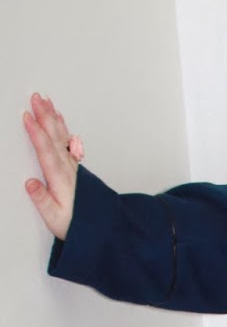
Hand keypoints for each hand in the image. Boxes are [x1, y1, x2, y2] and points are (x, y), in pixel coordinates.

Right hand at [23, 94, 81, 239]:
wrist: (99, 229)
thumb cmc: (74, 224)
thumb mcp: (55, 219)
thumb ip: (42, 200)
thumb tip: (30, 183)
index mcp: (60, 179)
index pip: (46, 152)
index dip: (36, 133)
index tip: (27, 117)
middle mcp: (67, 169)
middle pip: (54, 138)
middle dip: (44, 116)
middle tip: (36, 97)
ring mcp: (72, 166)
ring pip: (61, 136)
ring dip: (52, 117)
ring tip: (45, 101)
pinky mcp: (74, 167)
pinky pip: (66, 141)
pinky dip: (61, 127)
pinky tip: (58, 118)